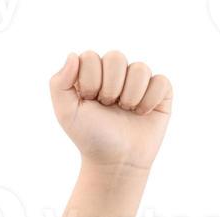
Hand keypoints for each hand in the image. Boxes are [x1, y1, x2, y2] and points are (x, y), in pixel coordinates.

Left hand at [49, 50, 171, 174]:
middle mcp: (116, 73)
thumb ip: (59, 84)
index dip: (90, 82)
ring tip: (124, 111)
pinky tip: (141, 113)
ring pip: (139, 68)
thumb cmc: (89, 136)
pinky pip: (160, 81)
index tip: (89, 101)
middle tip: (107, 106)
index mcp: (92, 73)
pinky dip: (148, 101)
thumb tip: (73, 55)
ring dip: (129, 96)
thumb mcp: (66, 113)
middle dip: (109, 88)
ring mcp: (139, 80)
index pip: (90, 57)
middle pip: (115, 57)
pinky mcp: (160, 90)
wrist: (116, 159)